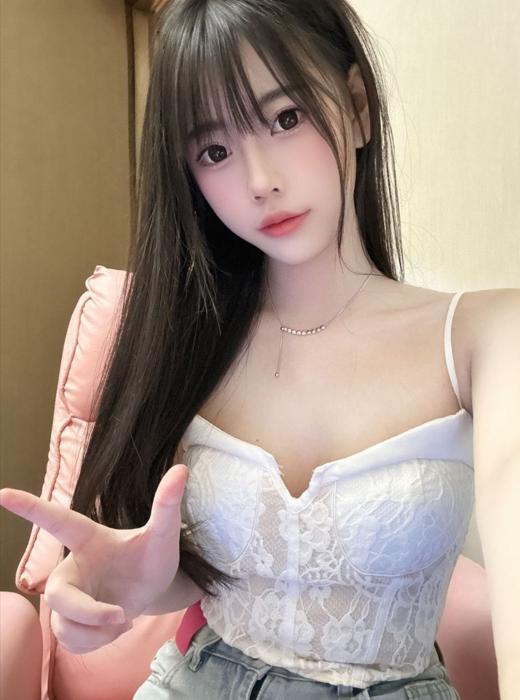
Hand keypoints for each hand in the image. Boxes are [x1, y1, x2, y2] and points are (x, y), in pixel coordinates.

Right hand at [0, 463, 187, 653]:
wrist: (156, 588)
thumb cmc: (153, 554)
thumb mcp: (164, 533)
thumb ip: (167, 505)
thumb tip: (181, 470)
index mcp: (88, 538)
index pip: (56, 521)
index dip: (30, 507)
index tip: (2, 492)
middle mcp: (71, 566)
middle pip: (56, 595)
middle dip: (88, 613)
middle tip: (122, 615)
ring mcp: (68, 596)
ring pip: (65, 625)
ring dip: (98, 632)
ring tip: (124, 618)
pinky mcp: (69, 621)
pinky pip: (71, 642)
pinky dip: (97, 643)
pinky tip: (114, 628)